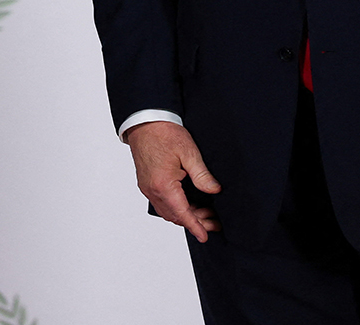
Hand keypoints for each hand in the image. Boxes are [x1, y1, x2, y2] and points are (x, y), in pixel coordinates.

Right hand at [125, 121, 220, 242]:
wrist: (144, 121)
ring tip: (205, 214)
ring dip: (185, 215)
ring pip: (167, 211)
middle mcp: (152, 190)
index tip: (204, 237)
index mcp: (163, 185)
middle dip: (194, 222)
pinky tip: (189, 204)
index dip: (195, 226)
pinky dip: (175, 208)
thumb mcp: (189, 152)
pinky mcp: (146, 183)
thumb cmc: (165, 133)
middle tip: (214, 223)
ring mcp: (147, 187)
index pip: (182, 213)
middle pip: (175, 215)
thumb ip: (202, 175)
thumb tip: (214, 191)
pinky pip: (161, 203)